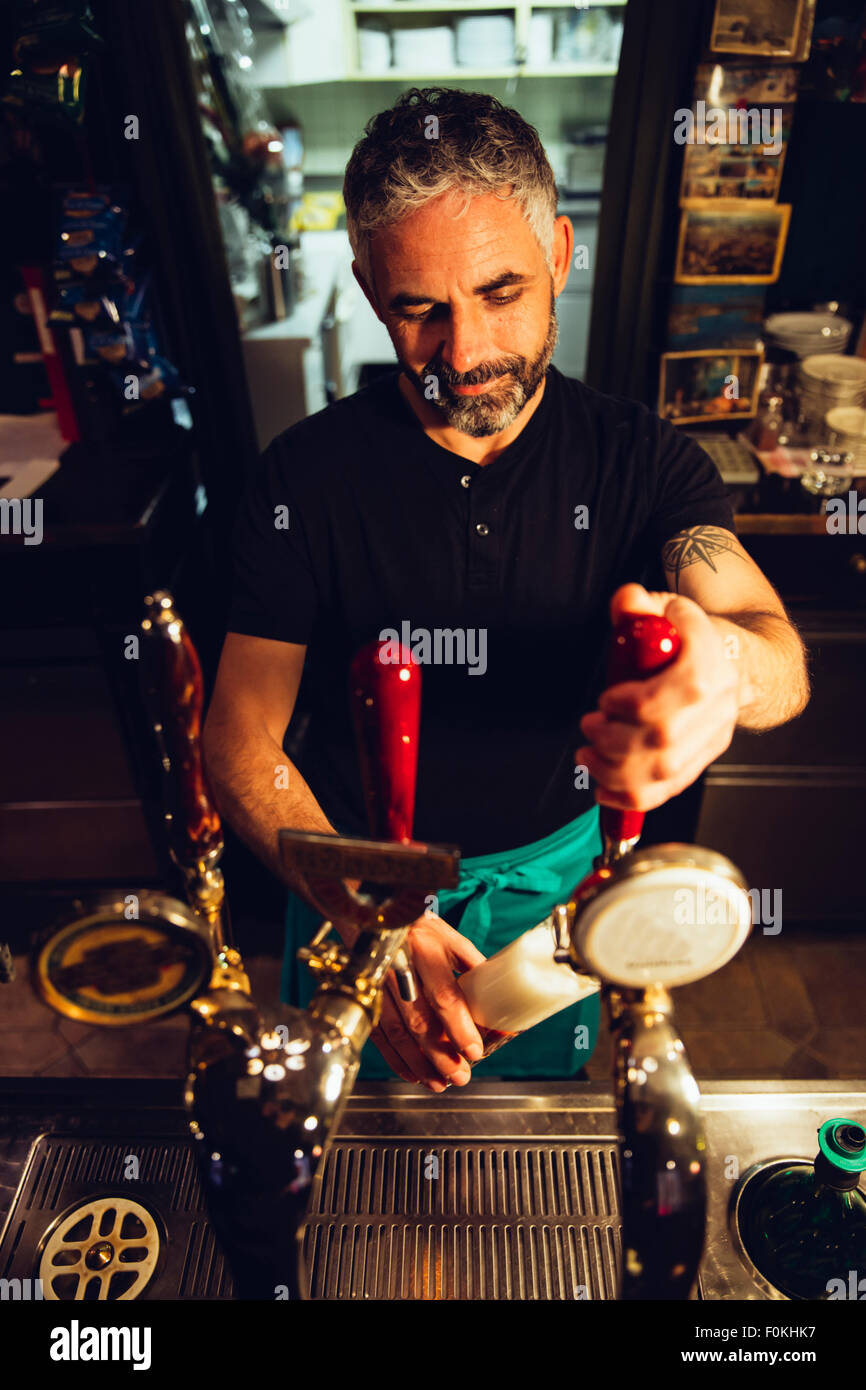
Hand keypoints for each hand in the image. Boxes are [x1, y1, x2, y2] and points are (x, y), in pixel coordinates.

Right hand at [367, 914, 486, 1091]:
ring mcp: (378, 985)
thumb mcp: (449, 937)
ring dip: (420, 1063)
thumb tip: (498, 1003)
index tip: (474, 1051)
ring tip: (439, 1082)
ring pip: (398, 1033)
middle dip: (441, 1055)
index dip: (459, 1028)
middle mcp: (399, 967)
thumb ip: (472, 967)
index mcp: (426, 949)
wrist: (374, 918)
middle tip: (460, 1076)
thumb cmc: (417, 928)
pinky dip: (396, 1059)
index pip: (444, 995)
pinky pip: (380, 1036)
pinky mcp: (365, 998)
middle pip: (420, 1021)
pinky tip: (412, 1074)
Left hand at [576, 582, 738, 813]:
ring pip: (662, 771)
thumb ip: (640, 606)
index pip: (687, 685)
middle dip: (613, 737)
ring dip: (613, 769)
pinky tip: (601, 786)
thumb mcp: (665, 611)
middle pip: (665, 735)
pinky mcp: (700, 762)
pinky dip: (627, 796)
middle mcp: (717, 705)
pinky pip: (665, 792)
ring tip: (587, 754)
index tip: (608, 696)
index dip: (637, 699)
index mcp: (712, 664)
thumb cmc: (688, 641)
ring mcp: (711, 739)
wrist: (730, 665)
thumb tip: (626, 602)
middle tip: (589, 725)